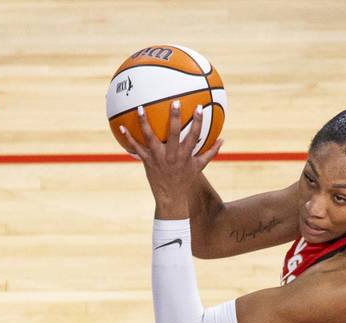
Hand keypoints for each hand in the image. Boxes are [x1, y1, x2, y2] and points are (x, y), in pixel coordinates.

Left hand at [119, 101, 221, 218]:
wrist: (171, 197)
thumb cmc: (186, 180)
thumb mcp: (199, 166)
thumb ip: (211, 152)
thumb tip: (223, 139)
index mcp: (186, 155)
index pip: (194, 136)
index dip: (198, 122)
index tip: (199, 107)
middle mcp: (172, 155)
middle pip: (174, 134)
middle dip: (175, 118)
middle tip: (174, 102)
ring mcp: (159, 158)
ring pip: (151, 137)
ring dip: (145, 123)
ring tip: (140, 108)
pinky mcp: (148, 161)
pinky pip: (136, 148)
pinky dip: (129, 138)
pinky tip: (122, 127)